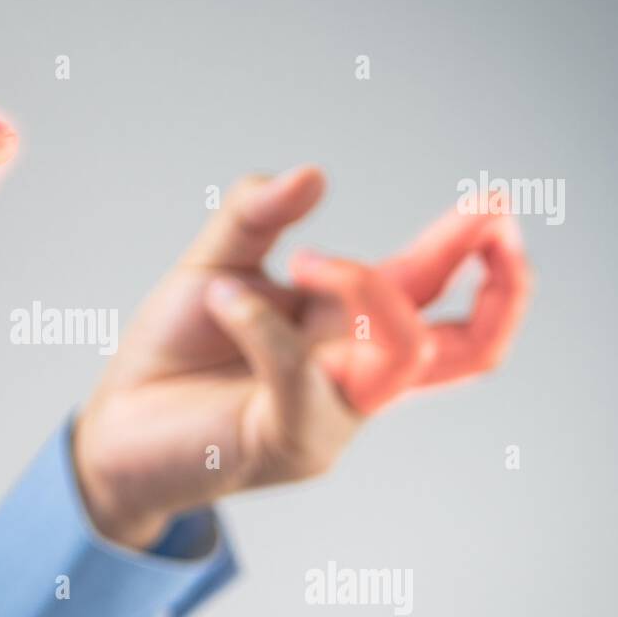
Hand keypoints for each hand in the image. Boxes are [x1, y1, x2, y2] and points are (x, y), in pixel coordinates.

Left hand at [73, 167, 529, 548]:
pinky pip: (302, 378)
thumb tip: (314, 173)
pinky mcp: (288, 443)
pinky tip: (220, 297)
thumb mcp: (213, 265)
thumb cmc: (173, 353)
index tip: (496, 202)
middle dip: (501, 289)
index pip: (433, 291)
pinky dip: (264, 327)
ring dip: (363, 287)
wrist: (116, 426)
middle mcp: (353, 376)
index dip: (475, 249)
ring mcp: (330, 417)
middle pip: (468, 349)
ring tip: (299, 260)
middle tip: (494, 222)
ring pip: (400, 356)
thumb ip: (257, 215)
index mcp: (346, 330)